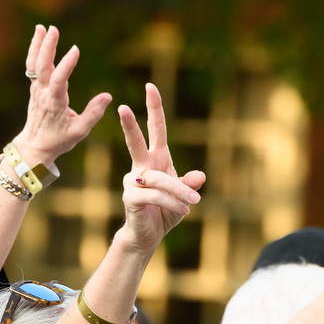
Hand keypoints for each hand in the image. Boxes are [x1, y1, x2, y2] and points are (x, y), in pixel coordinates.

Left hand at [10, 25, 111, 167]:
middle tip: (54, 29)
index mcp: (54, 104)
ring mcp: (36, 90)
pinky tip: (40, 37)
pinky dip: (35, 51)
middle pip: (42, 67)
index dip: (66, 65)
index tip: (76, 50)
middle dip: (47, 47)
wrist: (35, 146)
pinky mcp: (34, 88)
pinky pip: (32, 67)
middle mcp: (42, 94)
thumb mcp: (79, 132)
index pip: (59, 81)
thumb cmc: (59, 140)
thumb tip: (108, 96)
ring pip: (34, 64)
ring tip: (43, 27)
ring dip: (38, 45)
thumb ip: (93, 114)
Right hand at [116, 84, 206, 252]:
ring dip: (180, 191)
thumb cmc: (165, 213)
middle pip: (136, 142)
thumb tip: (200, 176)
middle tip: (122, 107)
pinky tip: (183, 211)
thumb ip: (189, 185)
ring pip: (160, 179)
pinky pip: (156, 196)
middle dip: (129, 125)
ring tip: (193, 203)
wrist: (148, 237)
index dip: (154, 108)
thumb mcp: (183, 197)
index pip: (156, 130)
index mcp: (156, 160)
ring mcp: (133, 182)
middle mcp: (141, 167)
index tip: (150, 86)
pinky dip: (172, 203)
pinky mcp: (131, 198)